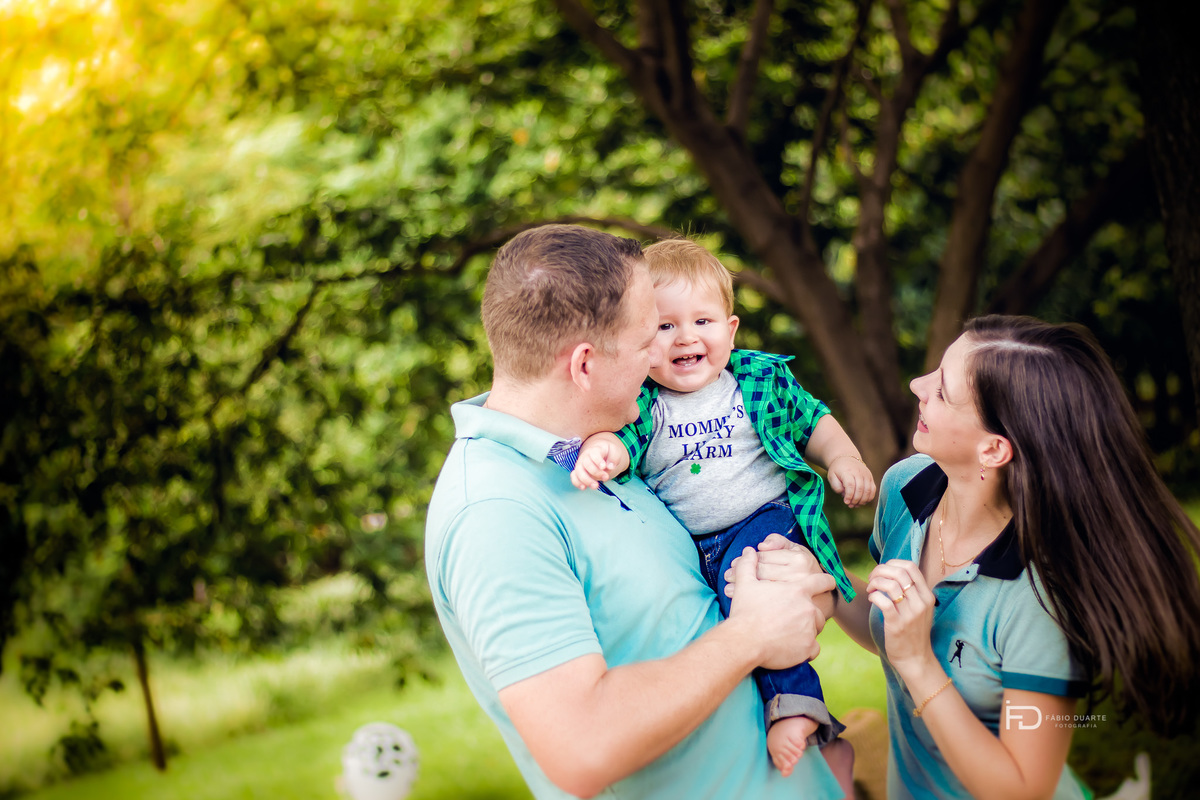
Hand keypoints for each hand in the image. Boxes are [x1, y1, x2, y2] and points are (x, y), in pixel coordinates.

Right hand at [570, 433, 628, 489]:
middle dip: (596, 472)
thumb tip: (610, 467)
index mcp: (595, 450)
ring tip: (596, 486)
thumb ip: (614, 458)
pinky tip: (584, 488)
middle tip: (606, 477)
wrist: (601, 454)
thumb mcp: (615, 452)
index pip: (594, 453)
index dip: (598, 460)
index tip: (604, 467)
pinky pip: (574, 477)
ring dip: (586, 480)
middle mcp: (585, 456)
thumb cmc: (608, 453)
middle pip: (586, 463)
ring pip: (578, 471)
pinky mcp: (578, 472)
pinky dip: (577, 483)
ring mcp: (580, 464)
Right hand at [727, 547, 834, 669]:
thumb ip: (748, 565)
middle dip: (808, 613)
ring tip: (791, 633)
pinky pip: (814, 648)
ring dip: (807, 630)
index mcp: (797, 590)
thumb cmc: (745, 612)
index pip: (822, 581)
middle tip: (793, 618)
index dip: (827, 581)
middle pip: (817, 609)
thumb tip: (748, 551)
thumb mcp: (745, 584)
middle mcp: (808, 608)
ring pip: (816, 628)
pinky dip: (806, 649)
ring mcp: (810, 629)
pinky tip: (795, 648)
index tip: (830, 583)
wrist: (744, 641)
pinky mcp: (808, 647)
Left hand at [827, 455, 875, 507]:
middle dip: (855, 500)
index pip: (850, 485)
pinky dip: (869, 498)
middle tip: (850, 505)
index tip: (845, 502)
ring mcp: (866, 474)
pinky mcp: (870, 477)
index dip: (849, 495)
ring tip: (856, 505)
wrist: (846, 458)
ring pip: (868, 490)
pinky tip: (862, 501)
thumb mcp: (831, 476)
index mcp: (847, 471)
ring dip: (862, 500)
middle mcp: (858, 472)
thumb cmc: (838, 470)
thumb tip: (844, 494)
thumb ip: (836, 486)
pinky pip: (873, 489)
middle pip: (860, 489)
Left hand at [866, 560, 935, 677]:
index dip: (893, 563)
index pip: (911, 567)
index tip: (883, 571)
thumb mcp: (920, 609)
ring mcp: (910, 614)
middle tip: (872, 578)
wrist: (915, 658)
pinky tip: (872, 599)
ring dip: (875, 582)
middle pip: (899, 572)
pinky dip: (874, 596)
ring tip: (871, 589)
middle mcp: (921, 603)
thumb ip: (911, 591)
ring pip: (890, 585)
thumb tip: (891, 571)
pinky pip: (883, 601)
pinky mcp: (897, 624)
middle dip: (880, 570)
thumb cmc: (913, 631)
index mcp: (927, 596)